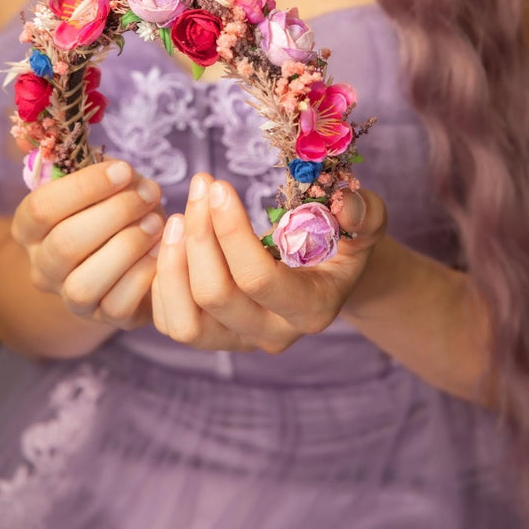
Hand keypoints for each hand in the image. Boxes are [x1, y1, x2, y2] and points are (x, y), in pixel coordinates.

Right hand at [10, 159, 164, 330]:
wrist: (131, 252)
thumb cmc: (112, 205)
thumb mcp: (98, 179)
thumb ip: (88, 162)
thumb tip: (92, 150)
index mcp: (28, 228)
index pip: (41, 208)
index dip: (85, 187)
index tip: (126, 170)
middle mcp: (41, 267)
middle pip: (65, 244)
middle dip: (114, 214)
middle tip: (150, 193)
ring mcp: (70, 298)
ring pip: (84, 283)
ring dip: (127, 247)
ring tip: (157, 223)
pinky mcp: (104, 318)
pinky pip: (117, 307)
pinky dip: (142, 277)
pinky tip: (162, 251)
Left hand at [151, 173, 386, 352]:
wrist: (325, 271)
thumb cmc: (341, 240)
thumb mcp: (365, 223)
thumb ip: (365, 213)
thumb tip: (347, 206)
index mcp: (311, 309)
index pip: (258, 279)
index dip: (231, 231)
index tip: (218, 186)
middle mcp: (272, 335)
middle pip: (215, 296)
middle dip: (199, 236)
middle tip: (199, 187)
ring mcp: (238, 341)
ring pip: (184, 322)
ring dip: (173, 263)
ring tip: (177, 216)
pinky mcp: (210, 337)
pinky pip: (169, 322)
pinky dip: (162, 281)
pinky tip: (173, 240)